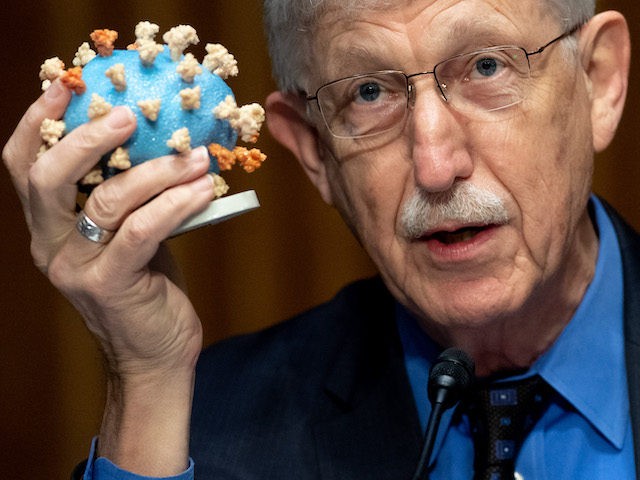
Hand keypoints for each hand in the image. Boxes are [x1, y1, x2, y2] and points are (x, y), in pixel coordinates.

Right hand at [3, 80, 212, 474]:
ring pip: (106, 200)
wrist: (152, 356)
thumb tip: (161, 142)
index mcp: (49, 229)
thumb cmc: (146, 288)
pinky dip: (175, 203)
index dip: (38, 122)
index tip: (65, 85)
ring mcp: (76, 269)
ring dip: (158, 170)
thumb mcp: (127, 236)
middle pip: (47, 178)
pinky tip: (202, 188)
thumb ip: (126, 198)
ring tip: (197, 155)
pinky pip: (142, 230)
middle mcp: (50, 247)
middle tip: (128, 115)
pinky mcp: (110, 285)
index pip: (24, 167)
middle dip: (86, 137)